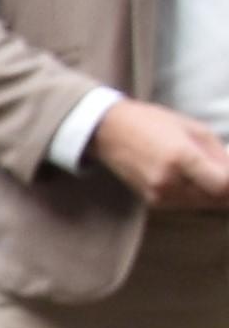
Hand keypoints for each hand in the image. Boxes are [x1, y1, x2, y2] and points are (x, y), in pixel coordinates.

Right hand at [95, 100, 228, 212]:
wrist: (111, 133)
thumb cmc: (153, 123)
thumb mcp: (194, 130)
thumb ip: (219, 154)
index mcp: (181, 157)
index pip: (224, 185)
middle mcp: (169, 182)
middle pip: (216, 199)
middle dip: (228, 189)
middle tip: (226, 173)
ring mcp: (159, 195)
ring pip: (204, 204)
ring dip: (216, 194)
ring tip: (216, 176)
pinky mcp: (154, 201)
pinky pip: (188, 204)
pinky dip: (200, 196)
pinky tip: (200, 181)